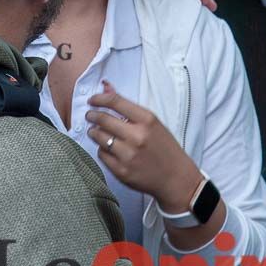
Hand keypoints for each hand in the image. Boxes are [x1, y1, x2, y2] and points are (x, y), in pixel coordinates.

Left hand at [85, 81, 202, 211]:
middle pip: (103, 119)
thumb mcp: (153, 123)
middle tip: (90, 115)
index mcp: (147, 120)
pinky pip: (101, 154)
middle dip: (92, 115)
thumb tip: (105, 87)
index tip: (92, 100)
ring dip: (94, 132)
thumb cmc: (165, 148)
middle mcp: (137, 136)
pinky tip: (107, 148)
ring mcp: (128, 155)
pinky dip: (102, 149)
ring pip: (99, 137)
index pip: (115, 102)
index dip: (99, 99)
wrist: (176, 178)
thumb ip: (128, 107)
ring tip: (96, 131)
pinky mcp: (121, 171)